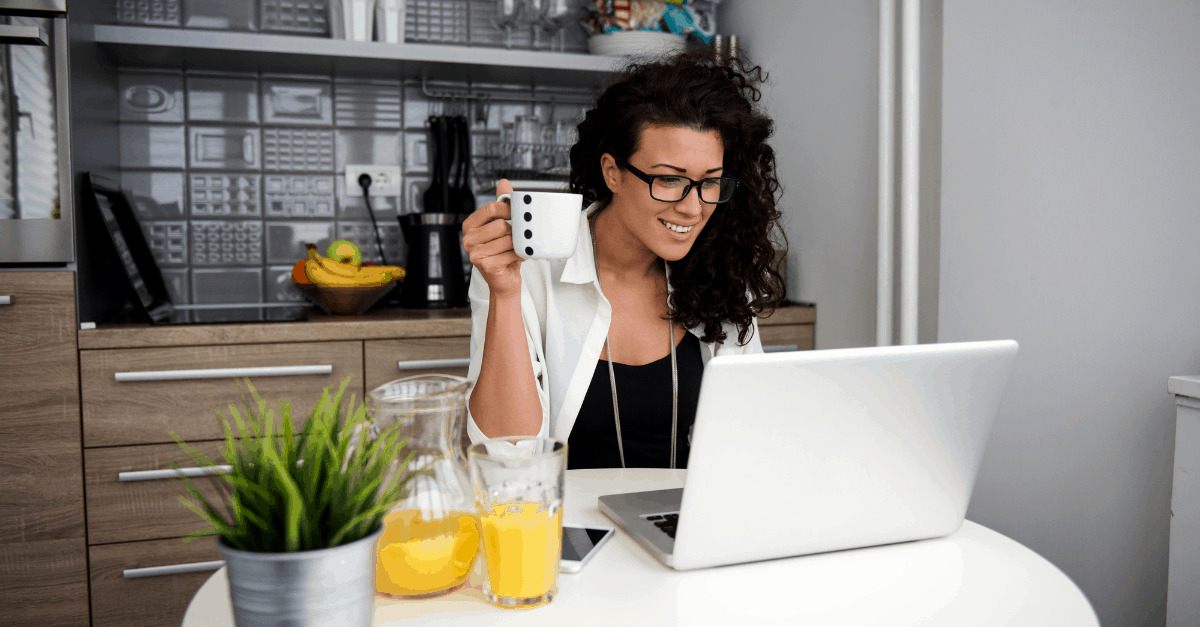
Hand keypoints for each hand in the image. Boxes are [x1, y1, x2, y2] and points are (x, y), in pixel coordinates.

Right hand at [462, 179, 522, 297]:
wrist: (503, 280)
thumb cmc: (502, 252)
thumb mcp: (501, 225)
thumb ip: (501, 204)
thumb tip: (503, 183)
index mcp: (470, 225)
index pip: (491, 208)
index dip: (508, 209)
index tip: (517, 213)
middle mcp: (469, 239)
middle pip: (500, 224)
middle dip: (514, 231)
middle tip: (517, 236)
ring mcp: (475, 253)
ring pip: (507, 239)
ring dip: (518, 244)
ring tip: (516, 248)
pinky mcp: (485, 265)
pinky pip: (511, 253)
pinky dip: (519, 255)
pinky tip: (516, 257)